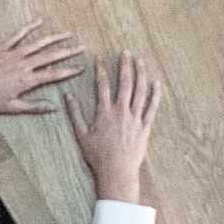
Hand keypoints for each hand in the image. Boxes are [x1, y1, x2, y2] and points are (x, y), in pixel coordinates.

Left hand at [0, 16, 84, 120]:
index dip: (69, 71)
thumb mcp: (12, 108)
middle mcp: (22, 64)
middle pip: (50, 56)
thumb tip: (53, 107)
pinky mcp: (1, 48)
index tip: (81, 68)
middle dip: (68, 52)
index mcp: (26, 80)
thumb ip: (34, 106)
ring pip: (37, 44)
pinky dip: (28, 27)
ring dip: (54, 38)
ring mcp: (12, 54)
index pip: (53, 75)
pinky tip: (39, 21)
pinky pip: (17, 35)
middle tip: (82, 47)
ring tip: (68, 34)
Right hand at [75, 52, 161, 203]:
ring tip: (141, 61)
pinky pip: (152, 107)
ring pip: (140, 91)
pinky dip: (154, 94)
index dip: (101, 70)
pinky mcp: (145, 127)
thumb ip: (74, 114)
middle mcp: (121, 112)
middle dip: (125, 66)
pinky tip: (156, 82)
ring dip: (141, 74)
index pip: (102, 85)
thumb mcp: (81, 134)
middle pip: (125, 83)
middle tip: (126, 52)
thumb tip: (67, 96)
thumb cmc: (97, 155)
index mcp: (104, 113)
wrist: (117, 171)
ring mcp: (135, 118)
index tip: (99, 59)